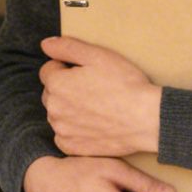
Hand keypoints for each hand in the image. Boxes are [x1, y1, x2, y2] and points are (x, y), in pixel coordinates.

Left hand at [39, 36, 160, 156]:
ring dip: (68, 109)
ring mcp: (62, 130)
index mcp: (57, 84)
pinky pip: (64, 136)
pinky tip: (93, 124)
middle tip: (93, 89)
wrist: (146, 119)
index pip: (48, 70)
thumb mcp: (98, 55)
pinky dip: (74, 130)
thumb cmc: (125, 84)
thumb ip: (67, 47)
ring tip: (96, 107)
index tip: (86, 72)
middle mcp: (54, 109)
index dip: (66, 67)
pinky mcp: (73, 147)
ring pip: (58, 114)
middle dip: (65, 88)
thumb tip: (45, 44)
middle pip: (51, 93)